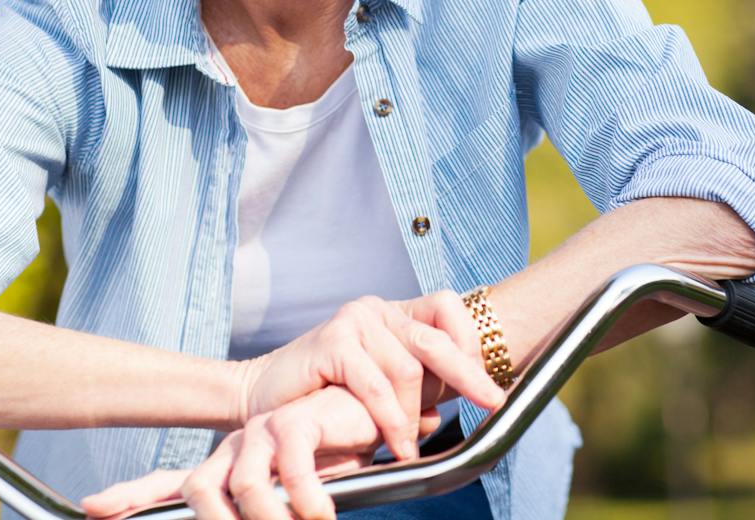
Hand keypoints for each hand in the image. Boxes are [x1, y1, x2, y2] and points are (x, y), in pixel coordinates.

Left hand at [80, 386, 444, 519]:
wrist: (366, 409)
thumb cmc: (332, 460)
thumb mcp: (291, 494)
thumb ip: (266, 507)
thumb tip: (245, 515)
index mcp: (229, 466)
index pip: (174, 484)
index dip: (133, 496)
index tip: (95, 508)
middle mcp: (238, 448)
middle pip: (198, 489)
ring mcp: (262, 433)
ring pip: (242, 488)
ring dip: (271, 519)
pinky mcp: (294, 423)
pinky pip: (289, 470)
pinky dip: (308, 501)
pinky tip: (322, 513)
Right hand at [238, 292, 503, 460]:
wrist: (263, 396)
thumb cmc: (322, 394)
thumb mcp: (378, 389)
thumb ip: (411, 391)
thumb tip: (441, 413)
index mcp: (391, 314)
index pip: (447, 308)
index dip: (471, 342)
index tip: (487, 382)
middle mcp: (376, 310)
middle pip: (437, 337)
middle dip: (470, 375)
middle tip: (492, 404)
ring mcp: (355, 321)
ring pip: (410, 369)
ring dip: (415, 416)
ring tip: (408, 446)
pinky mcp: (333, 339)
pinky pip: (377, 384)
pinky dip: (391, 420)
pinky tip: (396, 443)